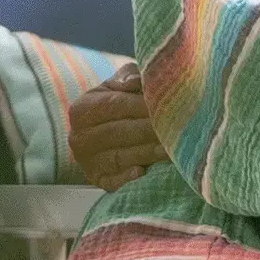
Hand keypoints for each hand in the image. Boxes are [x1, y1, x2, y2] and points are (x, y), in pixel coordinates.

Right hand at [67, 63, 167, 190]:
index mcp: (82, 109)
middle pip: (120, 132)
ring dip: (148, 153)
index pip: (115, 105)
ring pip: (121, 156)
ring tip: (174, 148)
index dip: (143, 105)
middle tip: (180, 128)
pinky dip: (128, 177)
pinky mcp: (98, 181)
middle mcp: (79, 137)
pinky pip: (114, 181)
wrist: (104, 133)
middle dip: (152, 130)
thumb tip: (135, 82)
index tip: (169, 105)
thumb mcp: (119, 86)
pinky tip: (145, 172)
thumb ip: (128, 77)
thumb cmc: (119, 103)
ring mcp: (87, 162)